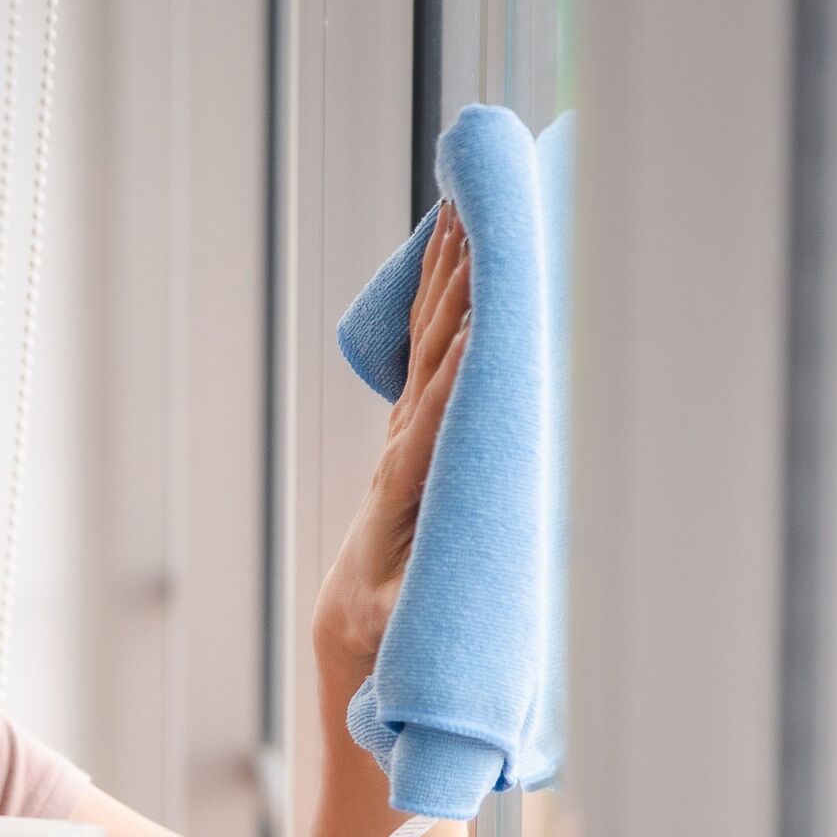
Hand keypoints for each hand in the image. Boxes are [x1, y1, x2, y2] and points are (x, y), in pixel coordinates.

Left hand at [314, 200, 470, 681]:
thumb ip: (419, 599)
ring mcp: (403, 428)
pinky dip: (439, 294)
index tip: (484, 314)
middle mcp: (399, 444)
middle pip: (429, 356)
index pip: (433, 414)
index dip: (458, 366)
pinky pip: (427, 346)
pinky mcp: (412, 423)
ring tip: (463, 212)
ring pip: (426, 339)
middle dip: (455, 292)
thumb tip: (447, 581)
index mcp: (402, 486)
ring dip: (445, 277)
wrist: (352, 619)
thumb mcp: (402, 621)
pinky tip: (450, 246)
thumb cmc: (386, 625)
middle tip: (479, 228)